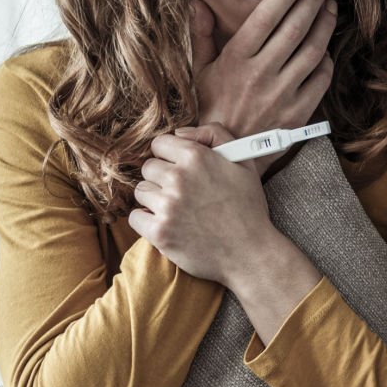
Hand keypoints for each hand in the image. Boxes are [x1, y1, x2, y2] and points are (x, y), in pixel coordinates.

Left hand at [128, 124, 274, 286]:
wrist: (250, 253)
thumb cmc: (247, 207)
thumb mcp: (243, 161)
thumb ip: (215, 134)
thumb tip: (180, 133)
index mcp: (196, 157)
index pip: (159, 144)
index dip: (169, 156)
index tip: (178, 168)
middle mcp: (178, 178)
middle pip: (148, 168)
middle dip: (161, 178)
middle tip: (180, 192)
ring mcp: (167, 206)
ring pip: (141, 191)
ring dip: (154, 199)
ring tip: (176, 210)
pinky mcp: (160, 232)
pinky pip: (135, 217)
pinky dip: (146, 221)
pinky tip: (166, 223)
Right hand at [191, 0, 335, 137]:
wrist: (225, 154)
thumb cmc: (211, 107)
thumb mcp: (198, 71)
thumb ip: (200, 35)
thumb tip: (197, 2)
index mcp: (236, 59)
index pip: (267, 15)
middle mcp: (260, 74)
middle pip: (295, 28)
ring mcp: (282, 94)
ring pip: (312, 50)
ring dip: (325, 25)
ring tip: (330, 6)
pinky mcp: (298, 112)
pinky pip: (320, 79)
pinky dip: (326, 60)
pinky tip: (325, 46)